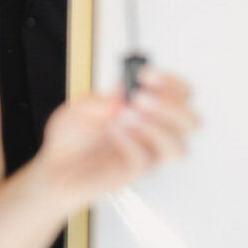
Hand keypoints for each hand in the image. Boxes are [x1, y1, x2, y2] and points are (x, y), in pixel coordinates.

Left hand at [34, 67, 197, 214]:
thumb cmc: (73, 136)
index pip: (182, 95)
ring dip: (156, 127)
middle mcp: (154, 133)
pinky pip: (145, 161)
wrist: (54, 167)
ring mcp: (146, 155)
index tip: (146, 74)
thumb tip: (125, 90)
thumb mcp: (83, 106)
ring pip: (178, 149)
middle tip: (140, 97)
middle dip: (172, 105)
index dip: (171, 82)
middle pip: (192, 122)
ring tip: (126, 115)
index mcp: (148, 110)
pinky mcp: (132, 174)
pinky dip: (130, 141)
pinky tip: (113, 130)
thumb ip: (105, 99)